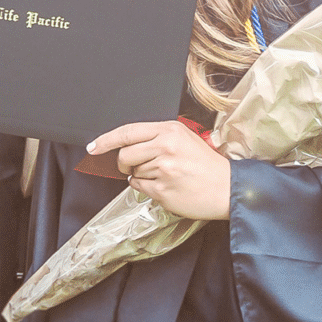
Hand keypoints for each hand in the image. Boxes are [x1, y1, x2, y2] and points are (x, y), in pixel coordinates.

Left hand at [89, 119, 231, 220]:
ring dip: (141, 176)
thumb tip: (126, 145)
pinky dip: (146, 188)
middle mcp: (165, 147)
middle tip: (136, 167)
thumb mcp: (184, 139)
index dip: (106, 140)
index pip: (127, 132)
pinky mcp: (163, 190)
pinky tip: (165, 185)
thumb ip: (157, 138)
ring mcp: (163, 170)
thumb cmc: (207, 165)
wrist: (228, 189)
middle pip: (124, 155)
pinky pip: (139, 188)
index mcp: (169, 130)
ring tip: (165, 176)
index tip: (93, 146)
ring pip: (132, 172)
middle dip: (124, 164)